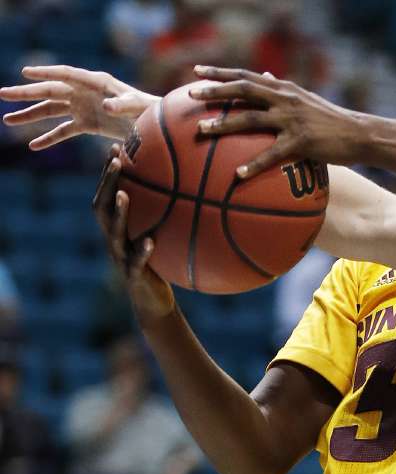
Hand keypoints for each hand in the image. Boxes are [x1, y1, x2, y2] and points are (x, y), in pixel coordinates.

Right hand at [0, 65, 157, 147]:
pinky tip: (33, 145)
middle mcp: (85, 92)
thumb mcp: (137, 106)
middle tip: (2, 94)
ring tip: (7, 120)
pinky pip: (63, 131)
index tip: (25, 73)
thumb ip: (122, 105)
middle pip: (50, 91)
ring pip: (51, 110)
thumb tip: (105, 105)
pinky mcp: (86, 124)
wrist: (156, 126)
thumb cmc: (149, 111)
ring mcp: (83, 108)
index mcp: (95, 82)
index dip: (45, 72)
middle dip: (26, 93)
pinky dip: (49, 138)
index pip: (65, 74)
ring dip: (30, 115)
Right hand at [94, 144, 175, 321]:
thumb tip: (191, 188)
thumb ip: (167, 216)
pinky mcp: (133, 276)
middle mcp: (114, 239)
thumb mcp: (162, 236)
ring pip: (113, 232)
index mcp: (119, 227)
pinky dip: (142, 251)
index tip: (116, 147)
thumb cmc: (161, 265)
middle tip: (115, 161)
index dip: (109, 173)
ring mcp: (121, 257)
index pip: (108, 195)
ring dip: (119, 213)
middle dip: (107, 182)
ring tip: (125, 195)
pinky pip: (136, 262)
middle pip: (103, 206)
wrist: (154, 302)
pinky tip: (150, 241)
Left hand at [189, 65, 364, 177]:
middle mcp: (285, 99)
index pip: (247, 75)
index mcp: (284, 89)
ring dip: (224, 125)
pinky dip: (254, 164)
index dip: (221, 73)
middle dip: (215, 92)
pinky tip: (238, 175)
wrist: (360, 134)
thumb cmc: (332, 120)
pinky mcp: (301, 141)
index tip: (196, 72)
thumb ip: (283, 89)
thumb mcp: (306, 98)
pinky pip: (272, 154)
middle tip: (191, 96)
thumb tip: (265, 75)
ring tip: (202, 132)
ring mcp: (292, 119)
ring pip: (250, 118)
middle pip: (243, 90)